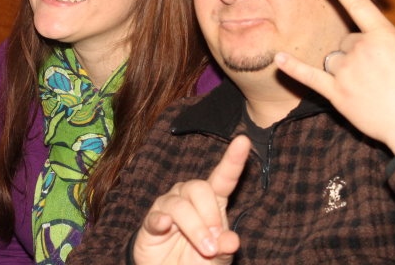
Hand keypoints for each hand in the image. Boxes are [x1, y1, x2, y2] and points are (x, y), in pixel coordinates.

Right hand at [132, 135, 250, 263]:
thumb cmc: (198, 260)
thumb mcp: (219, 259)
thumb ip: (226, 248)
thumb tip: (232, 240)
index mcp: (212, 202)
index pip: (223, 177)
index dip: (233, 160)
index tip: (243, 141)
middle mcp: (189, 198)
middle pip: (199, 188)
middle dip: (210, 215)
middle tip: (215, 243)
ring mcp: (168, 207)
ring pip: (180, 205)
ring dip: (195, 228)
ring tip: (205, 249)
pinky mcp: (151, 221)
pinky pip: (156, 216)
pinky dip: (162, 221)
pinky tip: (166, 226)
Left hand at [276, 0, 394, 153]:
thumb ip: (386, 41)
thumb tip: (370, 39)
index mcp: (385, 37)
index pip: (359, 5)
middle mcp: (363, 49)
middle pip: (346, 40)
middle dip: (358, 54)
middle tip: (379, 74)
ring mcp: (348, 71)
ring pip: (333, 58)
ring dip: (344, 70)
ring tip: (366, 87)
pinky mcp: (337, 93)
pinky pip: (309, 76)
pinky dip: (292, 68)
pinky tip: (278, 59)